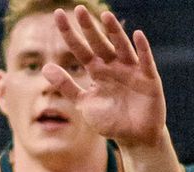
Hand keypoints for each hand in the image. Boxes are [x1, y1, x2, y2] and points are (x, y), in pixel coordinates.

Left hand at [46, 6, 164, 147]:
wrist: (133, 136)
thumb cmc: (109, 119)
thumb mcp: (83, 102)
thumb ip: (65, 86)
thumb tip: (45, 67)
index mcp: (97, 71)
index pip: (80, 50)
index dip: (70, 34)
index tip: (58, 16)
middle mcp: (113, 66)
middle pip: (99, 44)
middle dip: (89, 28)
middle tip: (78, 10)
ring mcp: (132, 70)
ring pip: (121, 47)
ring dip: (114, 33)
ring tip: (105, 17)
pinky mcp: (148, 78)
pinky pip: (145, 61)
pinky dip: (141, 48)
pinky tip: (136, 35)